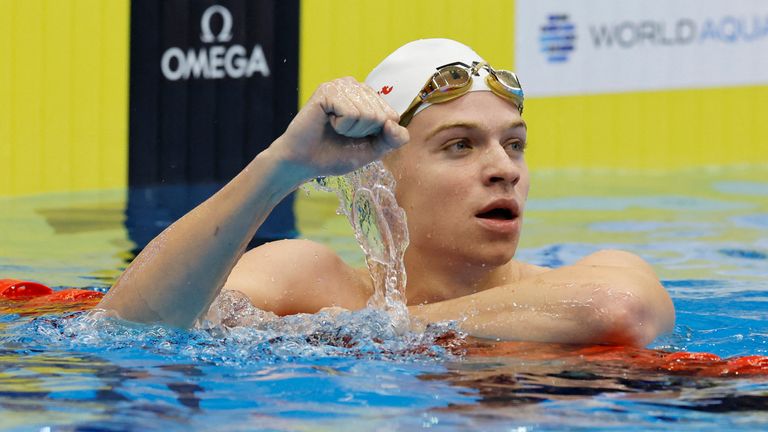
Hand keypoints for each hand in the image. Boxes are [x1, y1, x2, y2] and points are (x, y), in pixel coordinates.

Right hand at [269, 77, 409, 178]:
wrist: (304, 162)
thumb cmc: (335, 155)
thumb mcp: (372, 150)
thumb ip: (392, 140)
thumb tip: (394, 122)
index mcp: (368, 97)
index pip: (392, 116)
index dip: (376, 135)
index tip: (355, 137)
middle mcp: (355, 86)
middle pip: (381, 115)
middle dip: (363, 133)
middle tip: (342, 134)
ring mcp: (341, 85)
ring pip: (368, 113)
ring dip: (351, 130)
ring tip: (334, 129)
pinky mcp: (328, 90)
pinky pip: (351, 112)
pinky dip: (341, 126)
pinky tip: (327, 123)